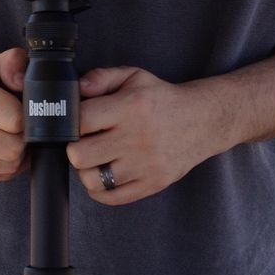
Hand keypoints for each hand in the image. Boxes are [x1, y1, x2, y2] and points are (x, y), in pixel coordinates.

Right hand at [0, 48, 28, 182]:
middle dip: (22, 139)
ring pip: (8, 166)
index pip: (17, 120)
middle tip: (14, 128)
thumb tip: (23, 80)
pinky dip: (3, 166)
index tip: (17, 109)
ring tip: (5, 138)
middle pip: (14, 149)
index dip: (25, 116)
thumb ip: (13, 62)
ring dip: (15, 155)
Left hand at [67, 67, 212, 205]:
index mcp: (131, 107)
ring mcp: (145, 165)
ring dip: (87, 170)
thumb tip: (78, 89)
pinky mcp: (153, 184)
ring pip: (92, 180)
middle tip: (85, 142)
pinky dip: (100, 190)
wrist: (203, 121)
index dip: (71, 122)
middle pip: (80, 155)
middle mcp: (137, 138)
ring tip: (96, 159)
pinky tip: (105, 175)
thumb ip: (102, 77)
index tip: (77, 123)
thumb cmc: (163, 99)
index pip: (81, 120)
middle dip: (75, 148)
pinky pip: (111, 198)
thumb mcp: (134, 76)